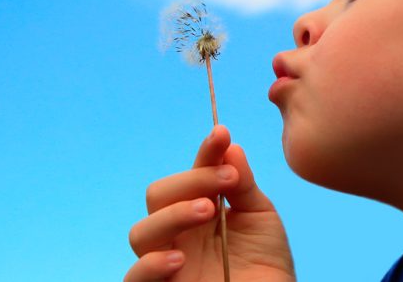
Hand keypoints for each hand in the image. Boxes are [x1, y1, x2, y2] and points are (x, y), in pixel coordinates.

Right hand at [125, 125, 295, 281]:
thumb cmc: (267, 265)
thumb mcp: (261, 218)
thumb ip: (243, 186)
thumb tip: (230, 146)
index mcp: (199, 210)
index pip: (193, 175)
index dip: (205, 153)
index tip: (222, 134)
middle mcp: (178, 233)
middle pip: (159, 195)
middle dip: (192, 181)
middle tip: (227, 182)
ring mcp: (166, 261)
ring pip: (141, 232)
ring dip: (174, 215)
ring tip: (208, 212)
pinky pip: (134, 276)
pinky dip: (152, 264)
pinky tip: (180, 258)